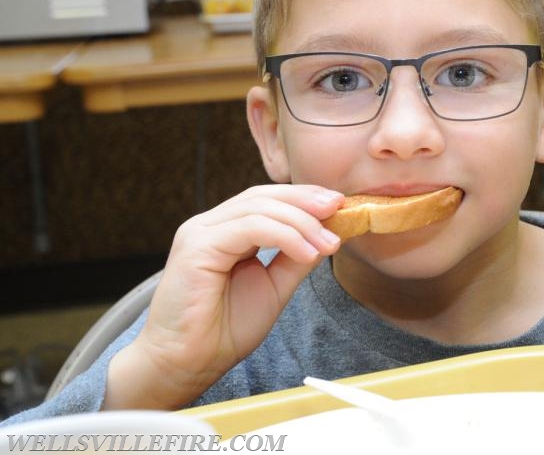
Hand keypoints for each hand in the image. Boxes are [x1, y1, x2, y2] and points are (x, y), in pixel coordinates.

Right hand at [104, 185, 342, 409]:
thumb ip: (295, 259)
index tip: (338, 205)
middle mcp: (210, 225)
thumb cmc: (223, 330)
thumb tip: (326, 235)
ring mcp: (200, 232)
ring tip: (329, 242)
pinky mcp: (197, 246)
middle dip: (305, 200)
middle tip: (339, 208)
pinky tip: (308, 252)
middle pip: (263, 196)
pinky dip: (285, 236)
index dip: (302, 198)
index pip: (266, 200)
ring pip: (260, 209)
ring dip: (302, 223)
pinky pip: (250, 228)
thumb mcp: (273, 286)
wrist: (186, 364)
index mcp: (225, 231)